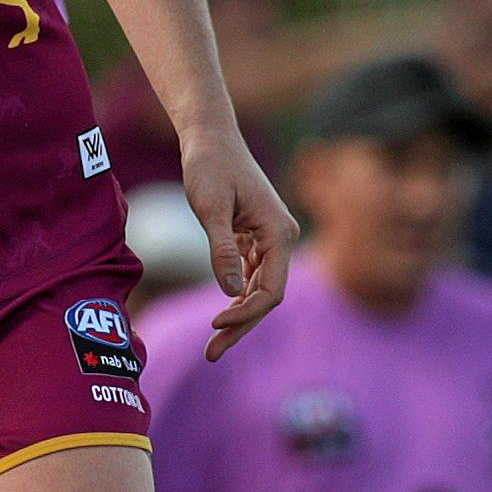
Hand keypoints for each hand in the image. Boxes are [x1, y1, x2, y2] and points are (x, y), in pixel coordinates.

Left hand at [180, 124, 298, 362]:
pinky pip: (251, 277)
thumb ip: (221, 249)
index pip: (271, 290)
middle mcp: (282, 238)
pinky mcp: (256, 239)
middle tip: (211, 354)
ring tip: (213, 346)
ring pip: (259, 290)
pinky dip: (236, 297)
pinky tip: (221, 316)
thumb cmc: (209, 166)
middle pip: (267, 296)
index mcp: (279, 232)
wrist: (210, 138)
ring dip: (239, 317)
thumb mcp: (210, 207)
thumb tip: (230, 291)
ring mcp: (271, 240)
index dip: (246, 313)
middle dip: (241, 326)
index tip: (216, 324)